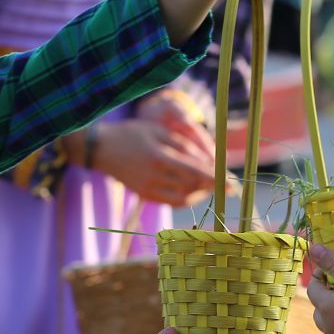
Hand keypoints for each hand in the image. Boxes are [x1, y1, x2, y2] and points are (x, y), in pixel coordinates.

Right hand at [90, 117, 213, 206]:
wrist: (101, 149)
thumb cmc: (132, 134)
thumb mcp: (159, 131)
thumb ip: (184, 146)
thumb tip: (208, 161)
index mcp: (159, 156)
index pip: (195, 172)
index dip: (217, 179)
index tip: (233, 184)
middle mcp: (154, 176)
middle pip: (192, 187)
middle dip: (211, 186)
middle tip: (224, 182)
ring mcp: (148, 189)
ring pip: (184, 197)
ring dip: (200, 192)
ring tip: (208, 184)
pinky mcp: (144, 196)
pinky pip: (172, 202)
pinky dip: (186, 198)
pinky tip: (192, 189)